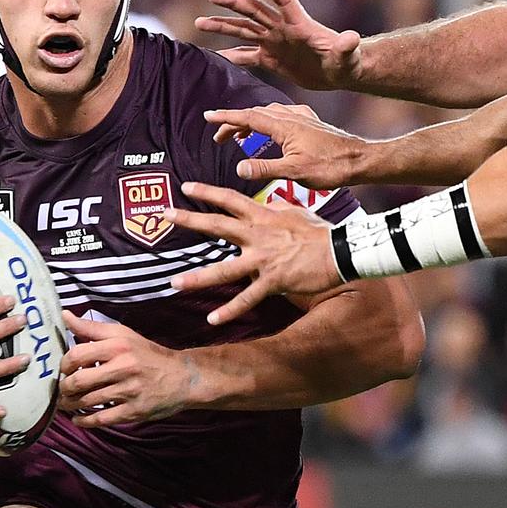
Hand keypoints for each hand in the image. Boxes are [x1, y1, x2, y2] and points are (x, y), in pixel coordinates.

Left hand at [58, 311, 198, 426]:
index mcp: (118, 345)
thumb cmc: (147, 354)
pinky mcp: (134, 411)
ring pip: (87, 401)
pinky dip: (84, 421)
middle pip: (78, 381)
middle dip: (64, 388)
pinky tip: (78, 418)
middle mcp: (123, 367)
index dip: (63, 365)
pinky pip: (101, 419)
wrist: (183, 377)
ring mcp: (129, 391)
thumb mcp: (122, 334)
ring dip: (70, 405)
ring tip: (66, 403)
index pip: (76, 355)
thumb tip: (64, 315)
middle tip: (62, 389)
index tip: (64, 369)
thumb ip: (91, 327)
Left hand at [167, 182, 340, 324]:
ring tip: (175, 283)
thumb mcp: (296, 212)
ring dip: (198, 277)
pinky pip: (247, 298)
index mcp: (263, 216)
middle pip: (217, 225)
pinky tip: (212, 319)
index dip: (207, 192)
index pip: (229, 199)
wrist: (340, 251)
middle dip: (189, 220)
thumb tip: (267, 202)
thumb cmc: (319, 232)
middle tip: (165, 215)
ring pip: (225, 269)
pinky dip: (230, 310)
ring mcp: (263, 259)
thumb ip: (276, 208)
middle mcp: (258, 235)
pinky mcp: (273, 280)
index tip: (186, 188)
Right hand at [198, 0, 362, 90]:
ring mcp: (274, 42)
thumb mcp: (347, 56)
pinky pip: (246, 56)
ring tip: (199, 22)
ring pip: (244, 30)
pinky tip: (213, 56)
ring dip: (222, 26)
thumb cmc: (347, 62)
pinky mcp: (271, 59)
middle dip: (233, 3)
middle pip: (254, 11)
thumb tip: (352, 37)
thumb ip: (346, 47)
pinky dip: (231, 56)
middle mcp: (282, 28)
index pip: (284, 0)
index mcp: (299, 24)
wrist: (339, 72)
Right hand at [207, 103, 368, 188]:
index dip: (226, 117)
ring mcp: (303, 118)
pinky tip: (272, 132)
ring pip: (269, 113)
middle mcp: (292, 117)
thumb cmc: (331, 167)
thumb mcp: (294, 171)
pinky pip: (283, 115)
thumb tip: (239, 167)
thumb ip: (265, 168)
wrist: (361, 161)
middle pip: (256, 113)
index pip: (248, 117)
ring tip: (240, 136)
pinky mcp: (312, 123)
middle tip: (219, 137)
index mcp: (284, 126)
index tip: (208, 117)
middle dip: (235, 122)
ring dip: (251, 122)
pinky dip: (269, 121)